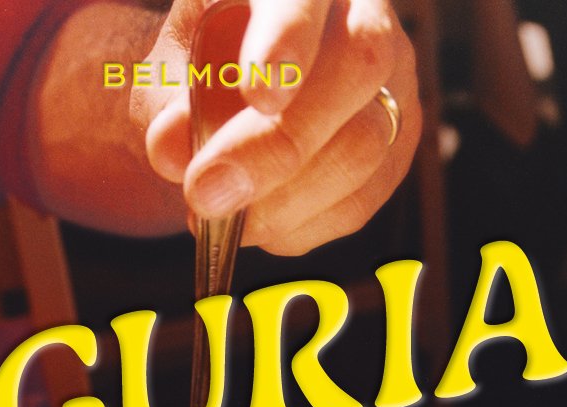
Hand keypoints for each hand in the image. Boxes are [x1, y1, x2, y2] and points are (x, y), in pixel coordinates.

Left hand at [136, 0, 420, 255]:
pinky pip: (359, 200)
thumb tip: (170, 149)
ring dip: (281, 201)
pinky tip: (254, 226)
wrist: (230, 99)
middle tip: (206, 194)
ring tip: (216, 216)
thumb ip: (170, 103)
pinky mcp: (396, 147)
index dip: (289, 38)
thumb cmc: (201, 72)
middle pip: (356, 68)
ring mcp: (394, 82)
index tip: (258, 93)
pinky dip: (297, 226)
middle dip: (277, 145)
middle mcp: (364, 14)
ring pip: (363, 146)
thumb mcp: (170, 74)